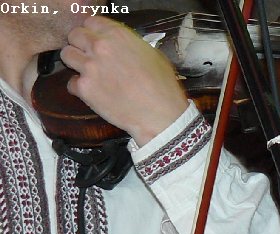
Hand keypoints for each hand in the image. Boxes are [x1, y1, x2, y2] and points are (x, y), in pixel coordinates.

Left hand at [60, 15, 188, 145]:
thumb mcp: (153, 54)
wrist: (159, 114)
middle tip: (90, 56)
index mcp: (118, 35)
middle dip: (81, 45)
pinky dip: (80, 88)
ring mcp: (90, 67)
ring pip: (66, 55)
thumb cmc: (162, 86)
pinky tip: (95, 93)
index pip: (91, 22)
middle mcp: (100, 47)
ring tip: (89, 73)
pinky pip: (71, 83)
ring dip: (76, 63)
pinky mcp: (84, 89)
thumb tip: (122, 47)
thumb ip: (131, 45)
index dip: (93, 32)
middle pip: (74, 35)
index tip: (96, 40)